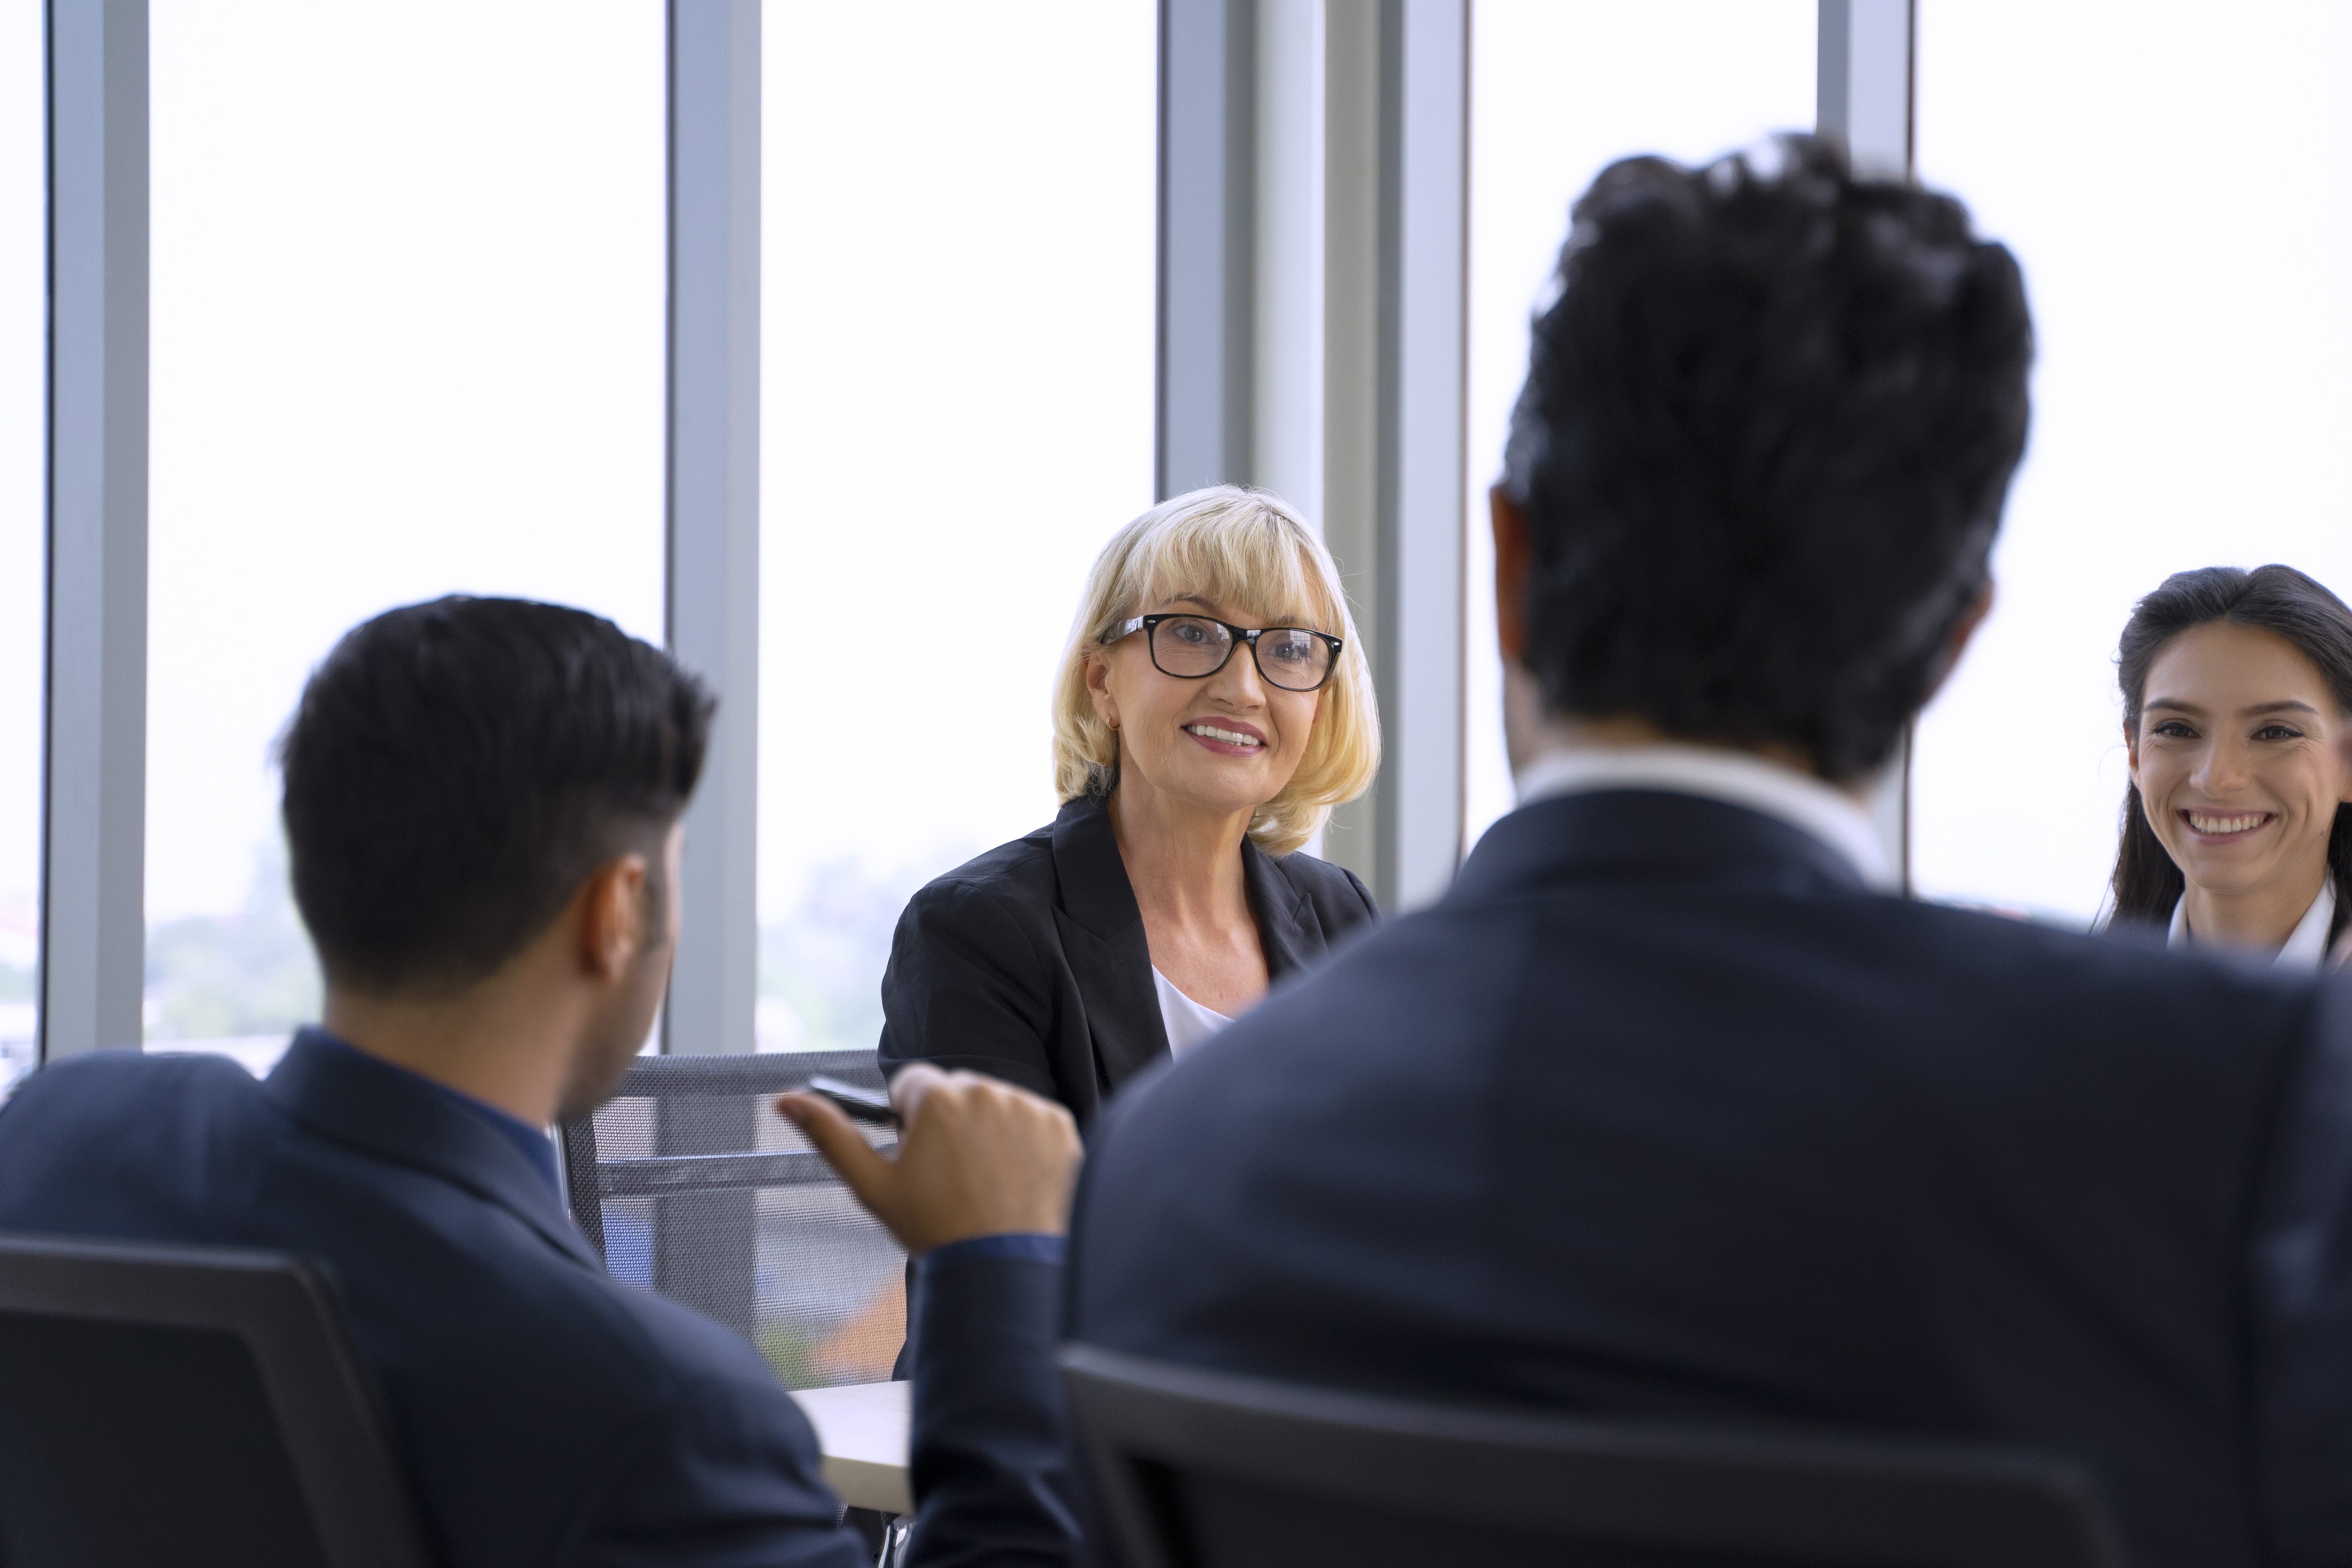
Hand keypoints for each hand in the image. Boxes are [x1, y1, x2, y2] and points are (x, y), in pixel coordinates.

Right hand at [777, 1065, 1081, 1255]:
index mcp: (938, 1097)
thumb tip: (787, 1101)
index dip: (908, 1119)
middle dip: (949, 1123)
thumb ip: (829, 1135)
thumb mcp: (872, 1185)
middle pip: (956, 1091)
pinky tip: (1015, 1180)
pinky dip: (1025, 1144)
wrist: (1003, 1270)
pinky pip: (1033, 1121)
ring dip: (987, 1132)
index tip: (918, 1154)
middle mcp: (986, 1090)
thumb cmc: (935, 1229)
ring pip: (995, 1105)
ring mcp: (1028, 1108)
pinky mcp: (1062, 1126)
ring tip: (985, 1182)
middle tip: (951, 1176)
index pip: (912, 1083)